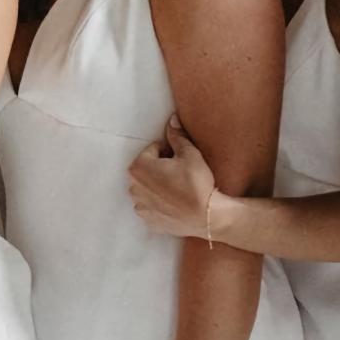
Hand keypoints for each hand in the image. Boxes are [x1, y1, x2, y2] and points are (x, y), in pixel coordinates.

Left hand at [127, 116, 215, 238]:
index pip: (153, 150)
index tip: (181, 160)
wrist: (207, 217)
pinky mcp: (148, 220)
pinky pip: (152, 206)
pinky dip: (160, 203)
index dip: (169, 152)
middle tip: (181, 174)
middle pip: (147, 169)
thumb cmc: (197, 184)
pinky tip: (175, 203)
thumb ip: (177, 136)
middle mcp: (133, 187)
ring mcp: (139, 205)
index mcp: (138, 167)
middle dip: (160, 168)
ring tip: (179, 189)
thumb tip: (172, 119)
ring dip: (159, 186)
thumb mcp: (190, 154)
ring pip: (148, 188)